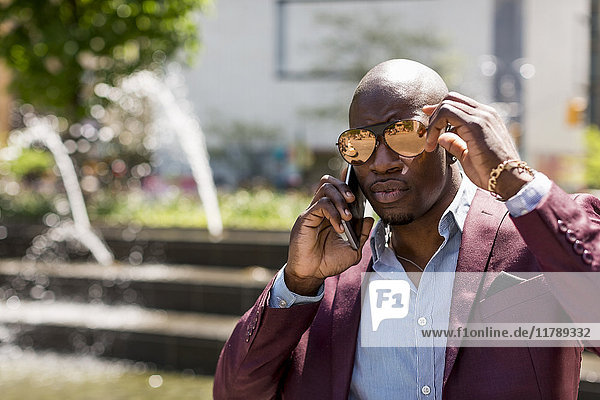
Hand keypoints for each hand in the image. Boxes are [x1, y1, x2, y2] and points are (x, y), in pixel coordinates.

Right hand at [286, 174, 373, 295]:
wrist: (312, 274)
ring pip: (325, 188)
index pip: (336, 189)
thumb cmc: (328, 262)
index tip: (359, 191)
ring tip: (348, 216)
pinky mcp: (306, 218)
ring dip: (340, 199)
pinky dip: (333, 213)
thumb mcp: (353, 250)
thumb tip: (369, 218)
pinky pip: (321, 205)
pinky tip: (340, 227)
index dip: (346, 184)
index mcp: (330, 214)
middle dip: (344, 187)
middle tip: (353, 199)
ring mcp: (312, 212)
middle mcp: (320, 210)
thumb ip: (362, 235)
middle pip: (328, 182)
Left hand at [423, 92, 532, 198]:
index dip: (439, 110)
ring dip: (433, 122)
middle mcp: (485, 113)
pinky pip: (447, 112)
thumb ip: (456, 144)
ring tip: (430, 143)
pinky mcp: (475, 124)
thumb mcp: (468, 156)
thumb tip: (441, 137)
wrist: (508, 180)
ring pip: (447, 104)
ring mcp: (481, 116)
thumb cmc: (490, 172)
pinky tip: (433, 144)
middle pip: (451, 98)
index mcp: (485, 118)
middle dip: (434, 113)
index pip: (459, 103)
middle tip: (427, 134)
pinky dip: (434, 126)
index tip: (429, 123)